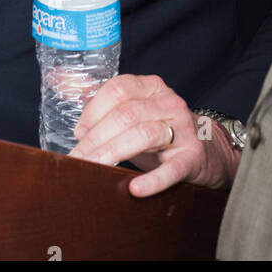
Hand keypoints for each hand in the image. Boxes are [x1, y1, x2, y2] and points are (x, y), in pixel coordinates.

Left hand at [68, 73, 240, 196]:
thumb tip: (63, 83)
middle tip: (78, 157)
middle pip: (126, 114)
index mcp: (151, 87)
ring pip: (143, 135)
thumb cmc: (161, 132)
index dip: (93, 110)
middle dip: (97, 137)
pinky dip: (152, 180)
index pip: (117, 89)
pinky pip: (171, 169)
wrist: (208, 151)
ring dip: (114, 152)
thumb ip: (104, 103)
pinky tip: (135, 188)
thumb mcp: (135, 111)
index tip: (78, 133)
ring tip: (95, 167)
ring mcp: (183, 129)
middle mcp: (168, 102)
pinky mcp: (193, 157)